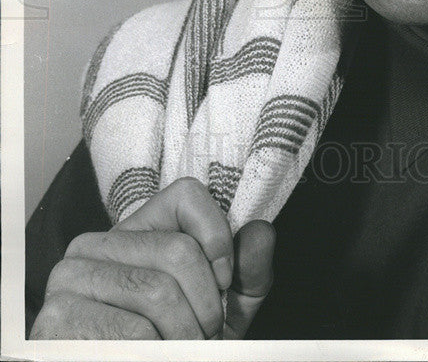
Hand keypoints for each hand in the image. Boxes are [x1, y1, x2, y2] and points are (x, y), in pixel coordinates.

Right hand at [30, 177, 274, 339]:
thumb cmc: (181, 341)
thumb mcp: (227, 305)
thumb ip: (250, 269)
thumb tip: (260, 230)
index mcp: (137, 228)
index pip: (187, 194)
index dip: (218, 237)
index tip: (226, 281)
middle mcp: (96, 242)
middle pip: (178, 251)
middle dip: (207, 305)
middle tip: (206, 334)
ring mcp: (70, 277)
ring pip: (157, 291)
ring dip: (186, 336)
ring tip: (184, 349)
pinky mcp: (56, 318)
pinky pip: (131, 331)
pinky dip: (159, 352)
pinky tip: (154, 357)